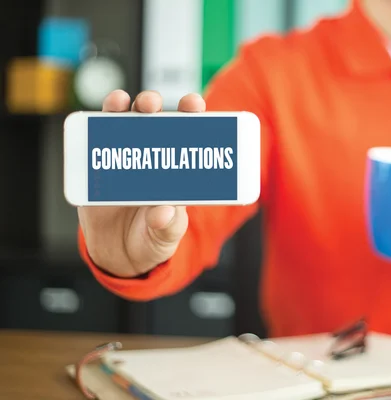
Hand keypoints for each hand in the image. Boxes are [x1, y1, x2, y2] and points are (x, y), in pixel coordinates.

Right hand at [78, 90, 205, 277]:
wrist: (119, 254)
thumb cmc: (151, 238)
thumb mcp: (165, 237)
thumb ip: (168, 226)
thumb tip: (163, 213)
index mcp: (177, 170)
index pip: (188, 136)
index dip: (191, 116)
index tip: (193, 104)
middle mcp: (152, 158)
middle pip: (155, 122)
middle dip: (155, 106)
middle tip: (152, 103)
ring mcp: (125, 158)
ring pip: (126, 124)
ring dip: (126, 108)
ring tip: (125, 104)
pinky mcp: (100, 168)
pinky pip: (99, 142)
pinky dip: (100, 124)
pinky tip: (104, 115)